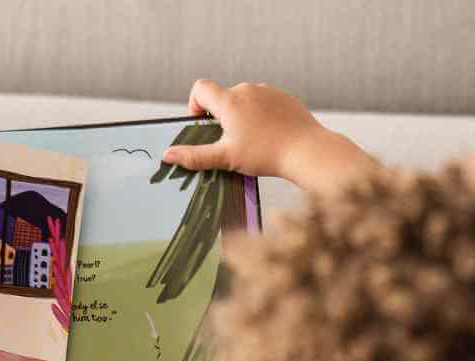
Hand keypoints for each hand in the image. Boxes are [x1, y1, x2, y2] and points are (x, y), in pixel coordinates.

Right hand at [162, 80, 323, 178]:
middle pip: (221, 97)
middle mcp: (247, 89)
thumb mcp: (225, 158)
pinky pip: (262, 103)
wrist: (306, 150)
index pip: (200, 88)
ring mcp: (266, 91)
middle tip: (229, 144)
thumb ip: (195, 156)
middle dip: (220, 119)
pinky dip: (259, 117)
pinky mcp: (282, 97)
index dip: (195, 107)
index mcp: (229, 101)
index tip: (203, 127)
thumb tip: (168, 155)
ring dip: (239, 118)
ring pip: (242, 101)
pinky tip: (267, 137)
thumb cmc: (266, 154)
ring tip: (250, 142)